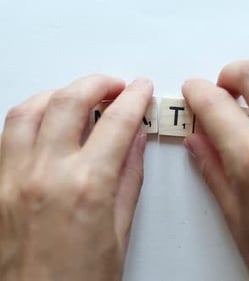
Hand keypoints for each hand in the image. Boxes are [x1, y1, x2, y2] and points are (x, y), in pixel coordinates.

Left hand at [0, 75, 152, 280]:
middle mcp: (46, 175)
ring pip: (30, 110)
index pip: (116, 122)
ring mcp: (14, 178)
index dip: (134, 98)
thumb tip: (135, 143)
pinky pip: (8, 134)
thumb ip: (129, 179)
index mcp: (87, 187)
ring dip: (60, 93)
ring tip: (79, 95)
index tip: (140, 90)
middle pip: (70, 101)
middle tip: (115, 85)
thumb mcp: (120, 231)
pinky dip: (31, 115)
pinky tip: (46, 119)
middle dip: (98, 83)